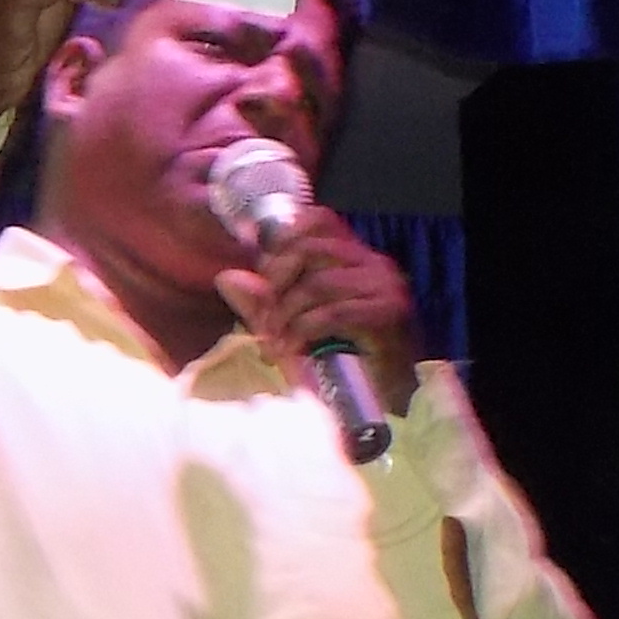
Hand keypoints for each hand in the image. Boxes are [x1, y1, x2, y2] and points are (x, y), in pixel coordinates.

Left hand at [217, 209, 425, 380]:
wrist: (391, 397)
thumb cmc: (346, 362)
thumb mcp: (296, 325)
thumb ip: (265, 301)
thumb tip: (227, 278)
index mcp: (357, 258)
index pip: (319, 221)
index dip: (282, 241)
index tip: (263, 280)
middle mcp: (375, 263)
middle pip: (309, 250)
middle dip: (275, 286)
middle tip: (262, 322)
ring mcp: (385, 286)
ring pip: (317, 284)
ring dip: (285, 315)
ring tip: (274, 343)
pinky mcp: (388, 313)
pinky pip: (332, 313)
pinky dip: (303, 332)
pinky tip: (292, 351)